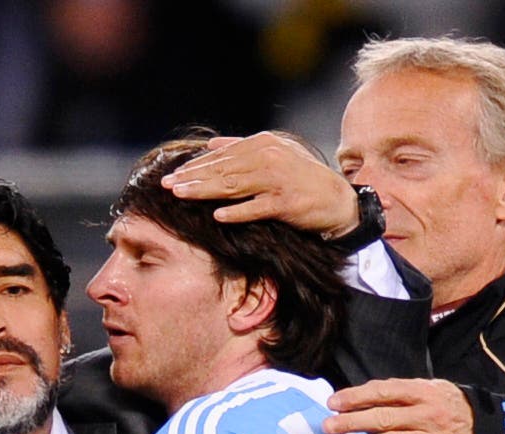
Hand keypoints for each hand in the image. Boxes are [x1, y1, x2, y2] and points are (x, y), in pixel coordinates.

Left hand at [161, 132, 358, 238]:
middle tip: (166, 185)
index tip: (172, 175)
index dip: (196, 166)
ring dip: (205, 191)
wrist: (338, 201)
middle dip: (192, 178)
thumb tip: (211, 145)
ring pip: (233, 186)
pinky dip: (238, 212)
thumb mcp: (274, 155)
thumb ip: (242, 149)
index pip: (222, 156)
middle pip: (223, 169)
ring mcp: (278, 180)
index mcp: (263, 144)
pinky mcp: (286, 203)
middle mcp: (269, 157)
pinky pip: (256, 208)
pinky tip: (218, 216)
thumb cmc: (301, 179)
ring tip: (181, 195)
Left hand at [324, 379, 473, 433]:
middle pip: (384, 417)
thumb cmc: (450, 410)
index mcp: (424, 393)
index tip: (333, 402)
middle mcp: (428, 415)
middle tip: (329, 426)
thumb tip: (360, 397)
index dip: (357, 396)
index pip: (385, 392)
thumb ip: (400, 393)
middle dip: (353, 422)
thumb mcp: (432, 391)